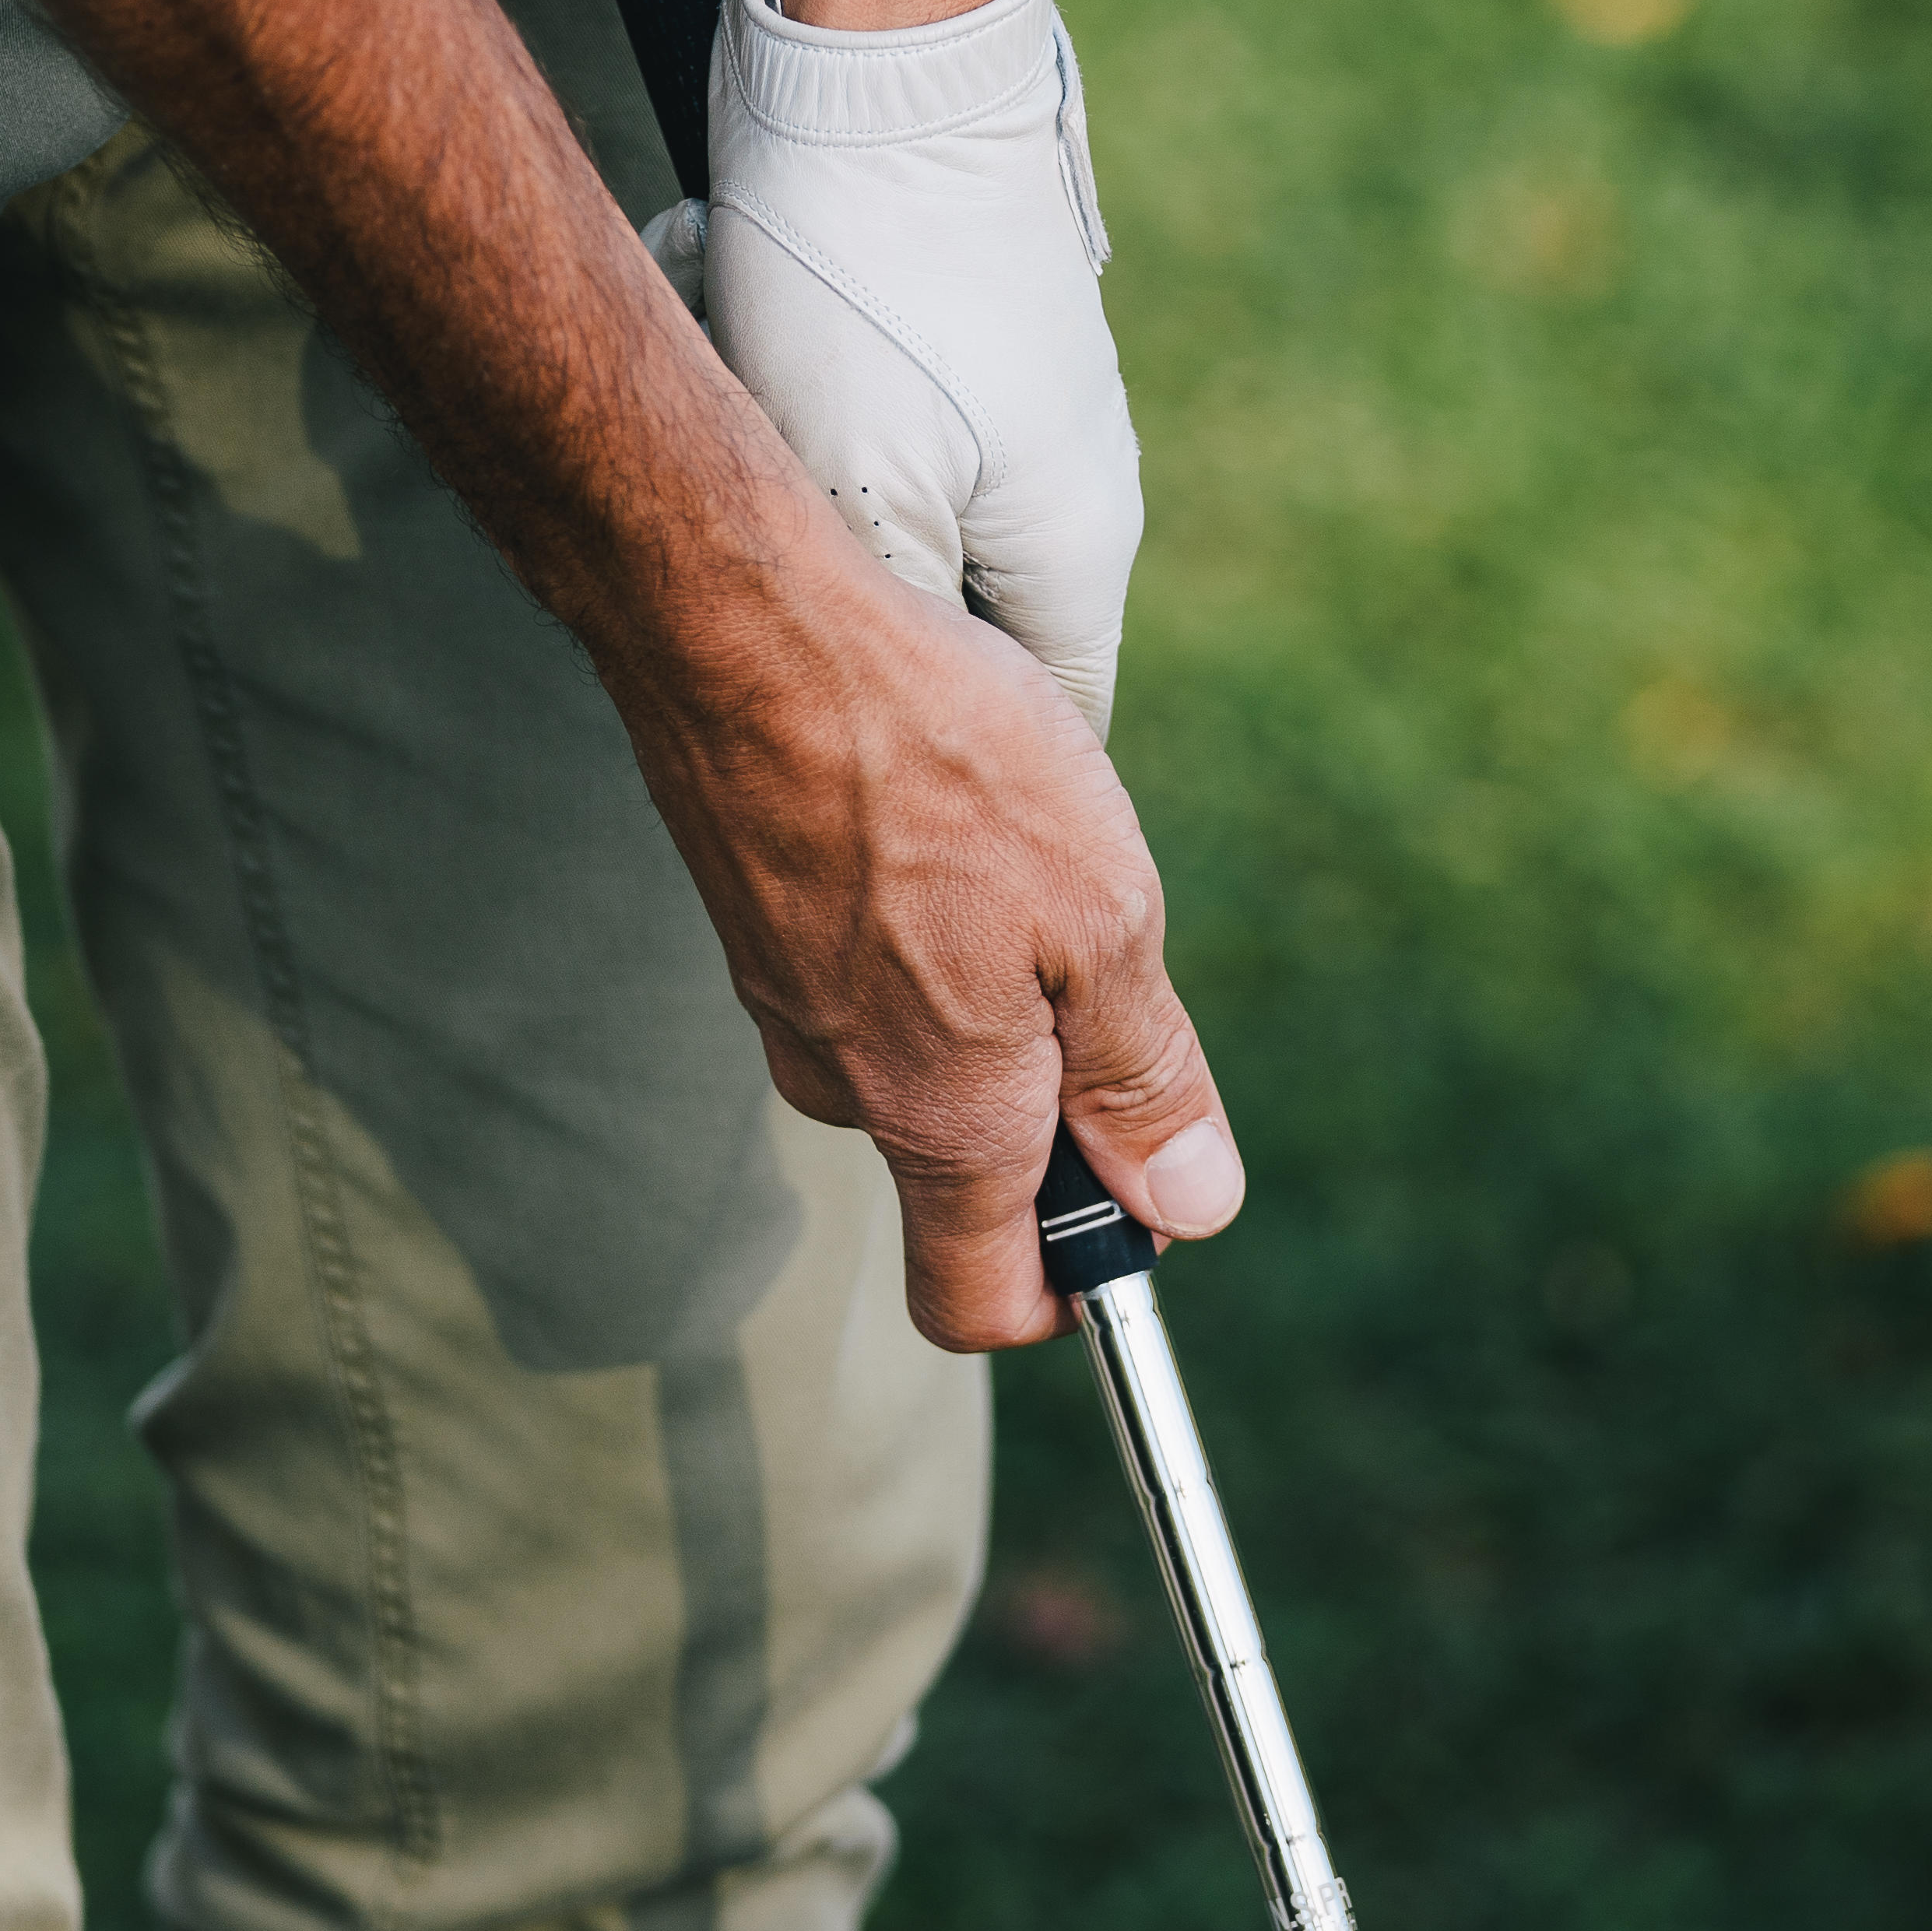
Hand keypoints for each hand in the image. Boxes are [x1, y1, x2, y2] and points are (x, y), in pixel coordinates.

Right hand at [612, 554, 1242, 1350]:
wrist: (743, 627)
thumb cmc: (934, 761)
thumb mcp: (1102, 921)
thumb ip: (1142, 1078)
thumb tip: (1187, 1206)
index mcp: (941, 1116)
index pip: (979, 1303)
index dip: (1067, 1288)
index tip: (1132, 1206)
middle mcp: (848, 1086)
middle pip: (963, 1171)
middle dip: (1049, 1102)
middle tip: (1097, 953)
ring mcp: (788, 1006)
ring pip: (918, 1050)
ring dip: (989, 988)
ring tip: (1018, 848)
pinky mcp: (760, 923)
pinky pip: (867, 966)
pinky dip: (925, 919)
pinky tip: (946, 811)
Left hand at [651, 0, 1144, 734]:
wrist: (884, 49)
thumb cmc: (864, 273)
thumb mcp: (853, 488)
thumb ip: (891, 622)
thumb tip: (900, 726)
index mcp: (1076, 550)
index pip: (1044, 725)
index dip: (956, 762)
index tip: (854, 756)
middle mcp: (1078, 487)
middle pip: (962, 619)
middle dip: (849, 602)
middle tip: (752, 572)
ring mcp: (1034, 404)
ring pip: (906, 512)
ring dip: (808, 484)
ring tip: (741, 407)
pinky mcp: (979, 334)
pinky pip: (883, 420)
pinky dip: (802, 400)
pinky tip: (739, 330)